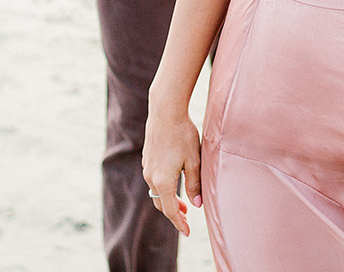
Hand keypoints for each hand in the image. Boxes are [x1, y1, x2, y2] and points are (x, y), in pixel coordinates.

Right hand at [141, 103, 202, 236]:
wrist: (165, 111)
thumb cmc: (183, 134)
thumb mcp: (194, 160)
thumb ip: (194, 184)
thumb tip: (197, 205)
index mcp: (163, 181)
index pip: (171, 210)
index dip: (179, 223)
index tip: (187, 232)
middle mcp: (151, 177)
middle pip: (161, 204)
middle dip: (173, 213)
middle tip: (186, 218)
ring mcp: (147, 167)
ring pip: (156, 192)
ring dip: (168, 199)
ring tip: (182, 203)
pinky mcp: (147, 159)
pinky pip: (153, 180)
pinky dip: (163, 187)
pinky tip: (173, 181)